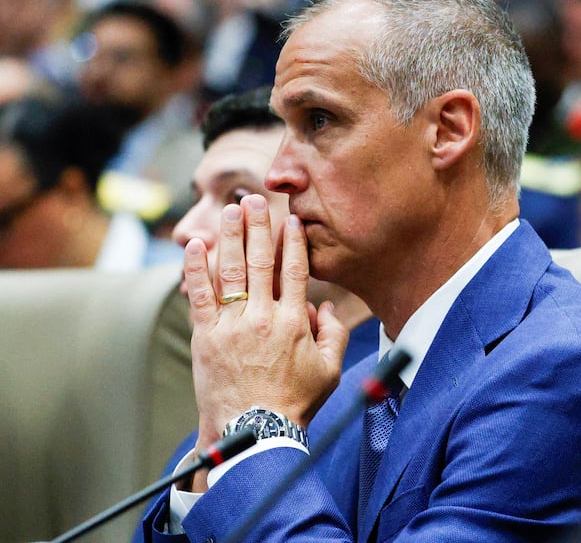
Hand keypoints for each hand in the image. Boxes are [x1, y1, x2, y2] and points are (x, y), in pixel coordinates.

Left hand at [184, 194, 348, 452]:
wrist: (254, 433)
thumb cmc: (294, 403)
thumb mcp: (329, 371)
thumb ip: (333, 334)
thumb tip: (324, 306)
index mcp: (294, 322)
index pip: (295, 270)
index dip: (292, 241)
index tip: (290, 219)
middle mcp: (263, 317)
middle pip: (260, 260)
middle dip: (258, 225)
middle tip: (256, 199)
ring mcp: (232, 325)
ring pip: (230, 270)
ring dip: (230, 236)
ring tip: (230, 210)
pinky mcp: (206, 336)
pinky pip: (199, 295)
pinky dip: (195, 269)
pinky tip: (195, 245)